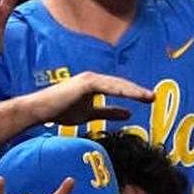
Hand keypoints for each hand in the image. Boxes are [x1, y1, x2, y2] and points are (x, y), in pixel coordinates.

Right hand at [24, 72, 154, 124]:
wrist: (40, 110)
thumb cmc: (61, 111)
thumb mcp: (89, 114)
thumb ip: (108, 112)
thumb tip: (129, 113)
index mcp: (96, 84)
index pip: (119, 88)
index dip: (134, 93)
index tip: (148, 99)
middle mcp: (94, 78)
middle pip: (121, 84)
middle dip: (137, 91)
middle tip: (153, 97)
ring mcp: (90, 79)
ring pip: (117, 84)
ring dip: (134, 90)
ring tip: (148, 97)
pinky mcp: (86, 83)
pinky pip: (107, 86)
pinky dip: (121, 91)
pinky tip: (132, 95)